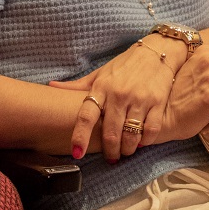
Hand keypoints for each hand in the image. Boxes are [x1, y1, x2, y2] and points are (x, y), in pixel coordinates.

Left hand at [52, 37, 180, 161]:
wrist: (157, 51)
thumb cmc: (125, 65)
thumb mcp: (100, 73)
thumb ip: (77, 85)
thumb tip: (51, 86)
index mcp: (102, 88)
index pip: (86, 116)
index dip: (80, 136)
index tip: (77, 153)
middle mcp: (120, 94)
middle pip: (111, 133)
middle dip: (110, 151)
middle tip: (111, 158)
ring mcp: (140, 99)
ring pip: (131, 136)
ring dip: (127, 149)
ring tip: (126, 151)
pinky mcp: (157, 102)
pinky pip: (150, 131)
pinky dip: (145, 142)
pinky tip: (142, 142)